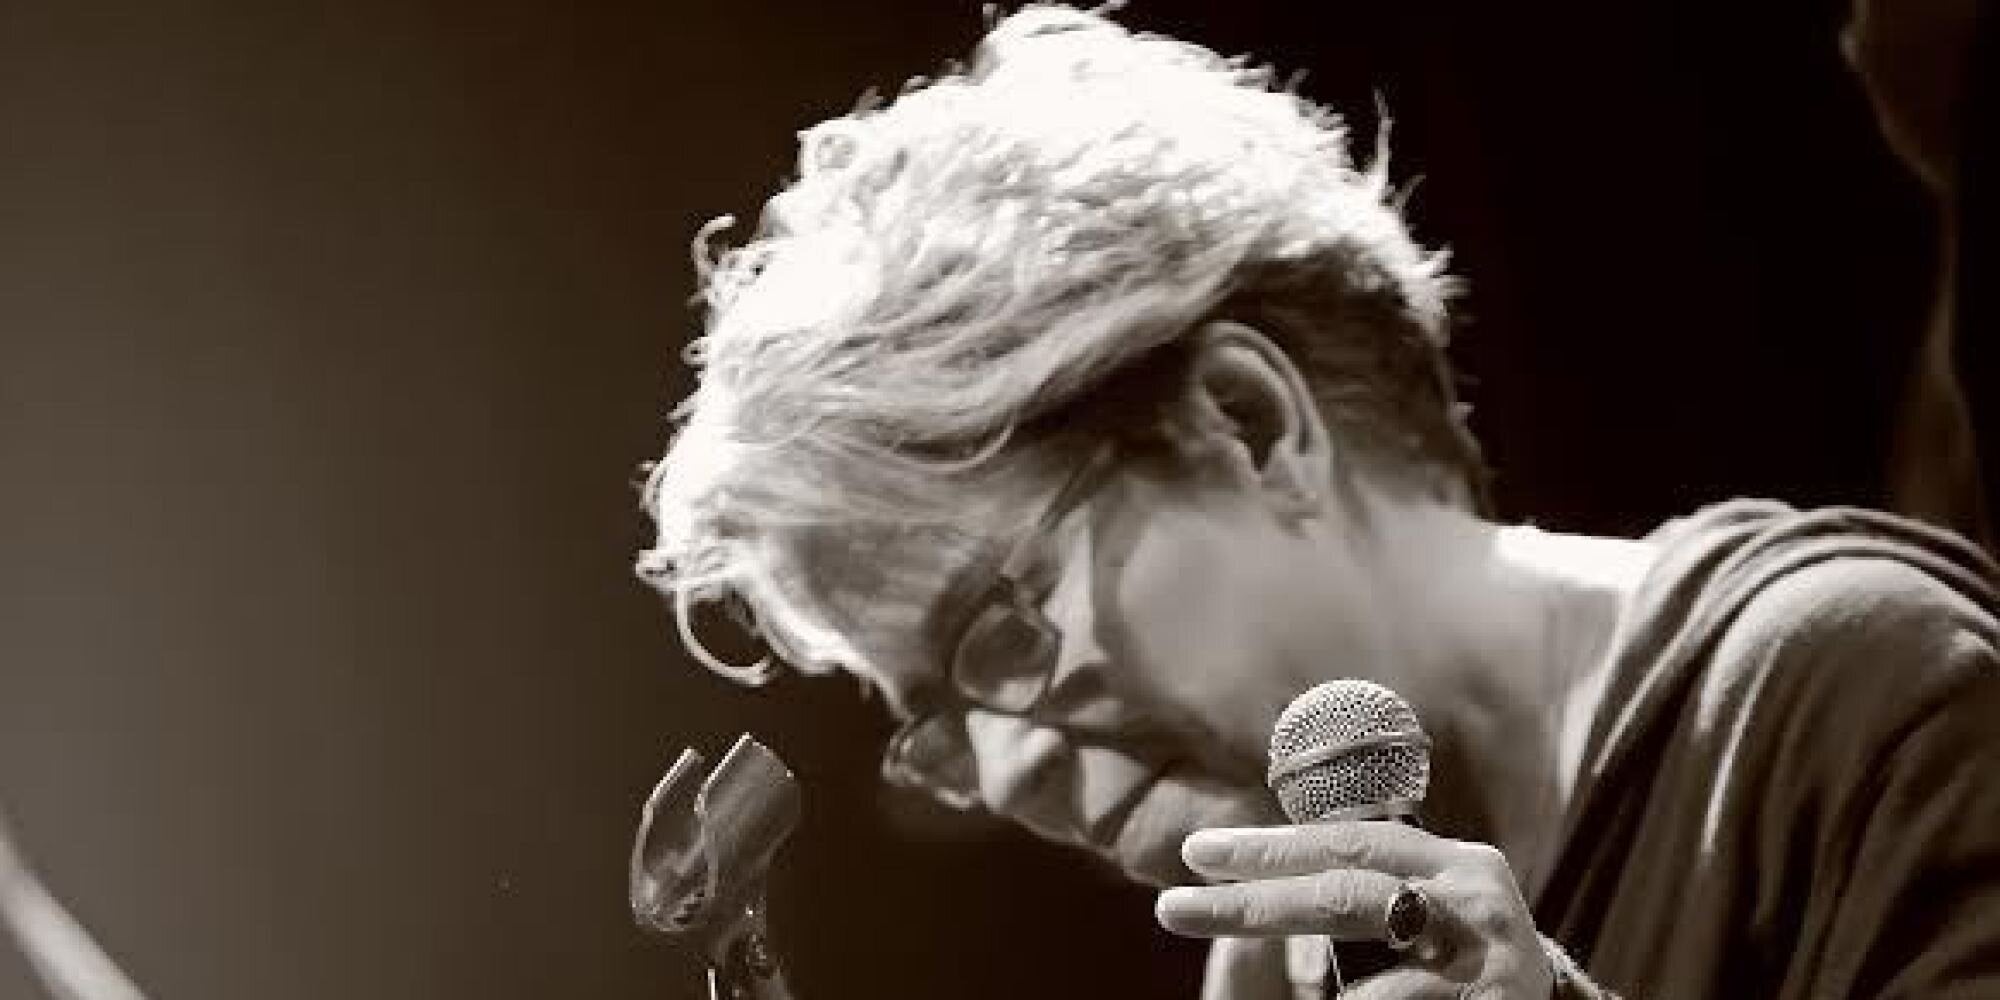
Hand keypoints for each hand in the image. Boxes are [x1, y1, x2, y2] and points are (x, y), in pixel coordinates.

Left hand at [1155, 821, 1553, 999]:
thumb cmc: (1467, 965)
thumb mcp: (1428, 911)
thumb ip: (1369, 884)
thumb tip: (1260, 863)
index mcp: (1453, 862)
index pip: (1346, 842)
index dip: (1267, 847)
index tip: (1195, 854)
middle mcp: (1475, 900)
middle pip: (1343, 897)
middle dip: (1251, 904)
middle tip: (1175, 908)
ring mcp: (1491, 962)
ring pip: (1369, 989)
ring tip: (1318, 990)